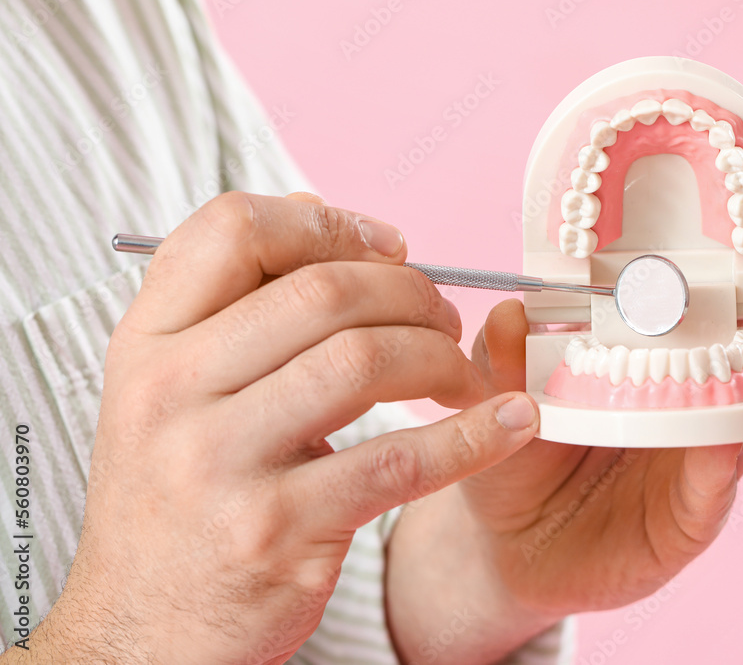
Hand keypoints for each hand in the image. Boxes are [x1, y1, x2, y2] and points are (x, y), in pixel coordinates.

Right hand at [4, 192, 538, 663]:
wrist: (145, 628)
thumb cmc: (176, 498)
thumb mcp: (173, 392)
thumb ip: (237, 301)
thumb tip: (317, 208)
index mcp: (147, 344)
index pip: (232, 229)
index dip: (329, 222)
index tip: (392, 247)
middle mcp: (172, 393)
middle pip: (322, 291)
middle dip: (409, 292)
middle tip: (445, 316)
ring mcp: (221, 463)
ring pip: (362, 361)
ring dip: (438, 356)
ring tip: (458, 374)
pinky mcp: (277, 530)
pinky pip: (399, 461)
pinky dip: (471, 435)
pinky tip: (509, 422)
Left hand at [386, 168, 742, 662]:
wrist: (509, 544)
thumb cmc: (515, 443)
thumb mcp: (498, 390)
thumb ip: (504, 355)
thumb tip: (512, 312)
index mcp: (666, 327)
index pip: (735, 262)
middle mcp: (709, 374)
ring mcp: (716, 437)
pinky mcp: (702, 501)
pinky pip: (735, 466)